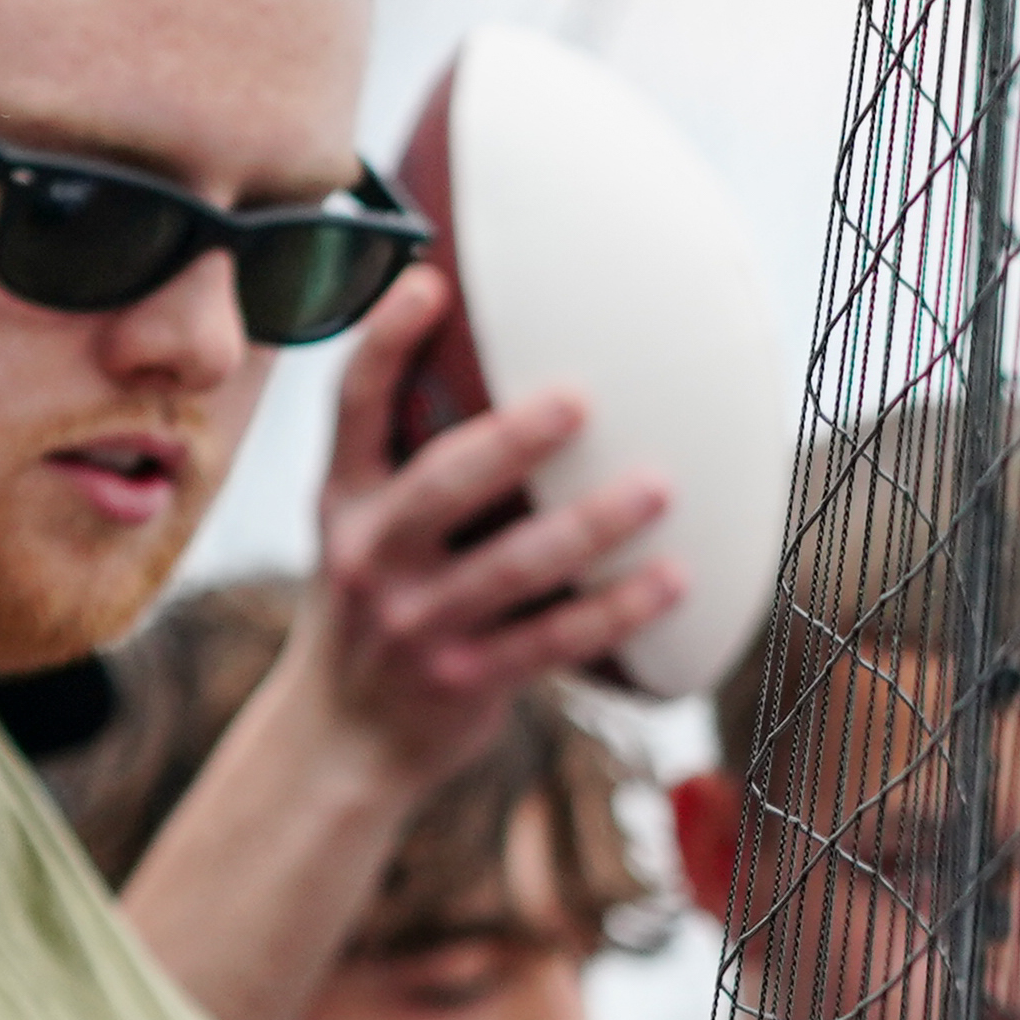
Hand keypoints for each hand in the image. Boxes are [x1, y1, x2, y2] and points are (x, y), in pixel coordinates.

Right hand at [309, 270, 689, 776]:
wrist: (343, 739)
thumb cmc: (378, 608)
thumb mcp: (363, 532)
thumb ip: (413, 466)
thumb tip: (517, 379)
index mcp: (345, 500)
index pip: (354, 405)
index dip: (386, 340)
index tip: (431, 279)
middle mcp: (371, 555)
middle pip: (443, 482)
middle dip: (512, 440)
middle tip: (581, 397)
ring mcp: (416, 623)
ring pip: (514, 566)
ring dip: (592, 527)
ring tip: (661, 487)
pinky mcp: (466, 680)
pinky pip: (555, 640)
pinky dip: (617, 610)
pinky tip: (676, 582)